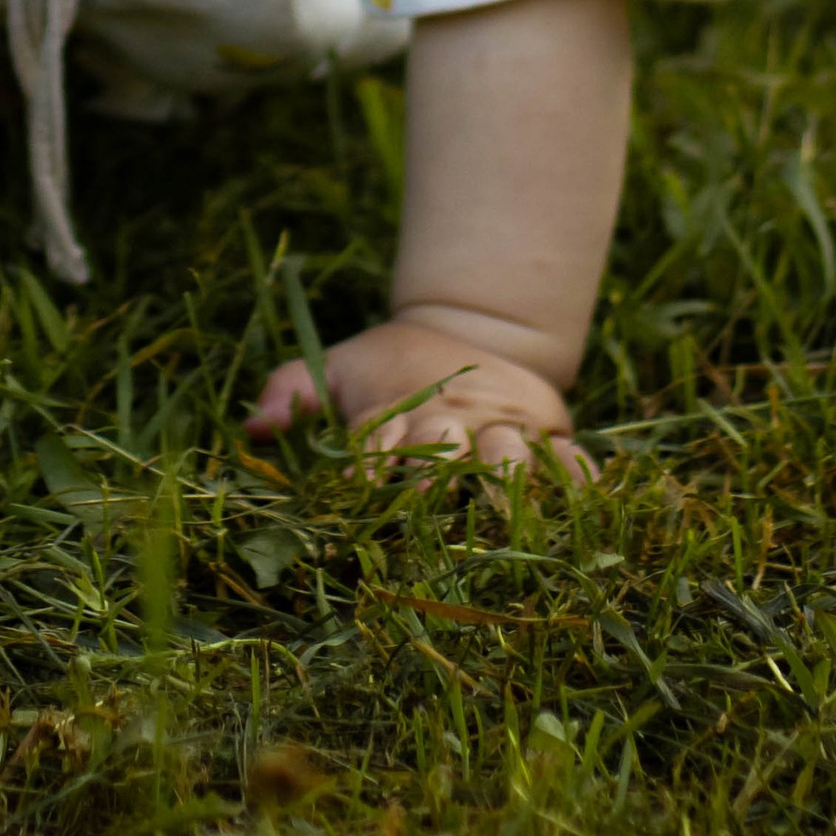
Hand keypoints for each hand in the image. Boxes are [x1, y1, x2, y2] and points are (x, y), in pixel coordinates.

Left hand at [246, 310, 591, 476]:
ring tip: (511, 508)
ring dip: (511, 478)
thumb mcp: (340, 367)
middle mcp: (453, 418)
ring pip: (511, 453)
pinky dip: (577, 479)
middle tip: (434, 502)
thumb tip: (253, 427)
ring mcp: (504, 425)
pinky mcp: (549, 432)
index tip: (356, 491)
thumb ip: (294, 389)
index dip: (366, 464)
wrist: (473, 327)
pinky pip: (570, 458)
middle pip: (447, 446)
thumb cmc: (390, 368)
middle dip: (441, 472)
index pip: (376, 437)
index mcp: (399, 408)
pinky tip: (582, 506)